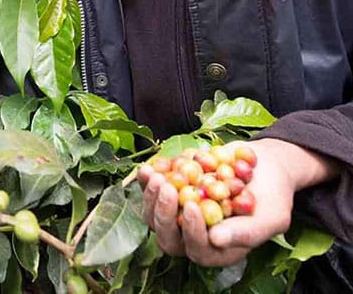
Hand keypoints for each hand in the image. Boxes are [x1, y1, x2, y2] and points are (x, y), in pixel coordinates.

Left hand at [137, 139, 337, 266]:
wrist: (263, 167)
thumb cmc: (272, 196)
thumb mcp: (272, 217)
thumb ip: (247, 232)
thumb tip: (217, 239)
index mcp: (219, 250)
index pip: (198, 250)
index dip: (192, 232)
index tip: (193, 207)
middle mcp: (195, 237)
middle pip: (168, 238)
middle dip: (164, 215)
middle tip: (168, 189)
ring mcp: (178, 216)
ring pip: (153, 216)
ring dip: (152, 197)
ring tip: (158, 176)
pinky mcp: (170, 195)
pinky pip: (150, 193)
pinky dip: (146, 181)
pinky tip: (148, 168)